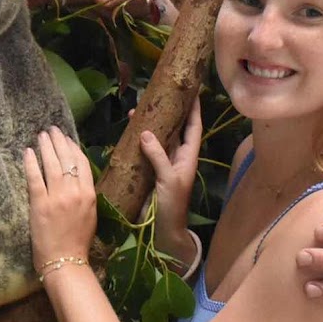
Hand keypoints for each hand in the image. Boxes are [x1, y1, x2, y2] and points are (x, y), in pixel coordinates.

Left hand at [23, 127, 96, 273]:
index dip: (73, 148)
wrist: (65, 261)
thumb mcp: (89, 215)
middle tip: (52, 130)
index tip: (67, 138)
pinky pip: (34, 178)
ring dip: (46, 147)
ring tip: (41, 136)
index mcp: (90, 194)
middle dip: (59, 141)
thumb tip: (76, 178)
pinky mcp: (40, 204)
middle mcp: (75, 192)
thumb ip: (84, 195)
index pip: (82, 163)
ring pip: (51, 164)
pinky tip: (27, 152)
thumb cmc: (78, 242)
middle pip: (67, 159)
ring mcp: (57, 197)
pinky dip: (30, 163)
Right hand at [139, 97, 201, 251]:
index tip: (193, 89)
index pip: (194, 127)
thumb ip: (159, 156)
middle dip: (167, 111)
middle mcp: (176, 156)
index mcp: (188, 156)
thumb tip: (145, 132)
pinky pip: (143, 150)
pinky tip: (128, 132)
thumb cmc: (173, 206)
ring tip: (136, 110)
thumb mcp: (168, 180)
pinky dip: (136, 140)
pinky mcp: (147, 170)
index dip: (194, 108)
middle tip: (156, 94)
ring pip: (157, 138)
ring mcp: (161, 163)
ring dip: (148, 124)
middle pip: (174, 128)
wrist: (163, 231)